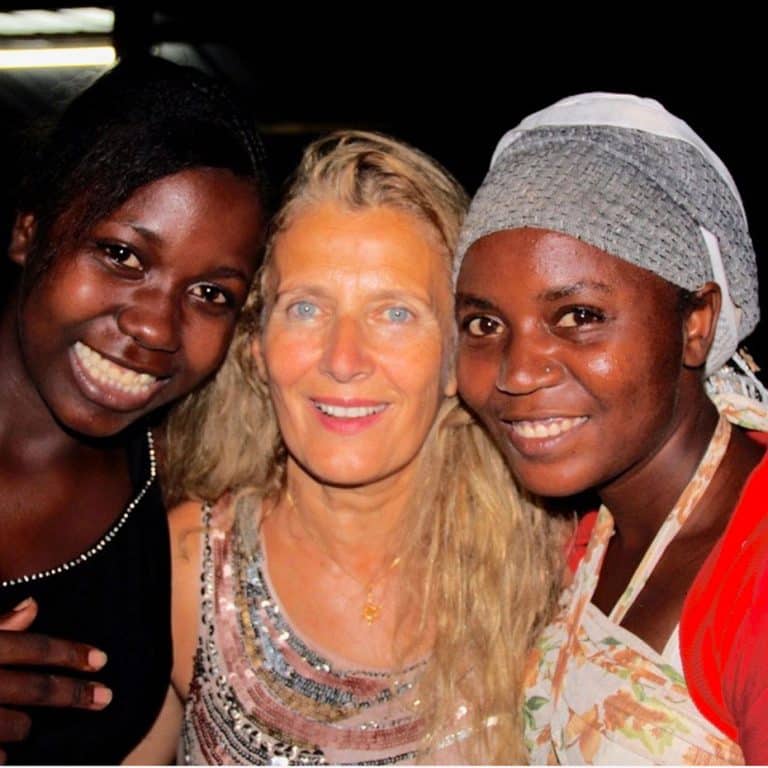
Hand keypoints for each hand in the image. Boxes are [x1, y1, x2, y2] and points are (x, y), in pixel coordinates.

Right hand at [0, 598, 110, 763]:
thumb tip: (34, 604)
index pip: (36, 648)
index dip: (72, 654)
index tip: (103, 660)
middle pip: (38, 689)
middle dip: (76, 694)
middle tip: (106, 698)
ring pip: (19, 725)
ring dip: (26, 726)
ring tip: (28, 725)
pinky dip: (3, 753)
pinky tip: (6, 752)